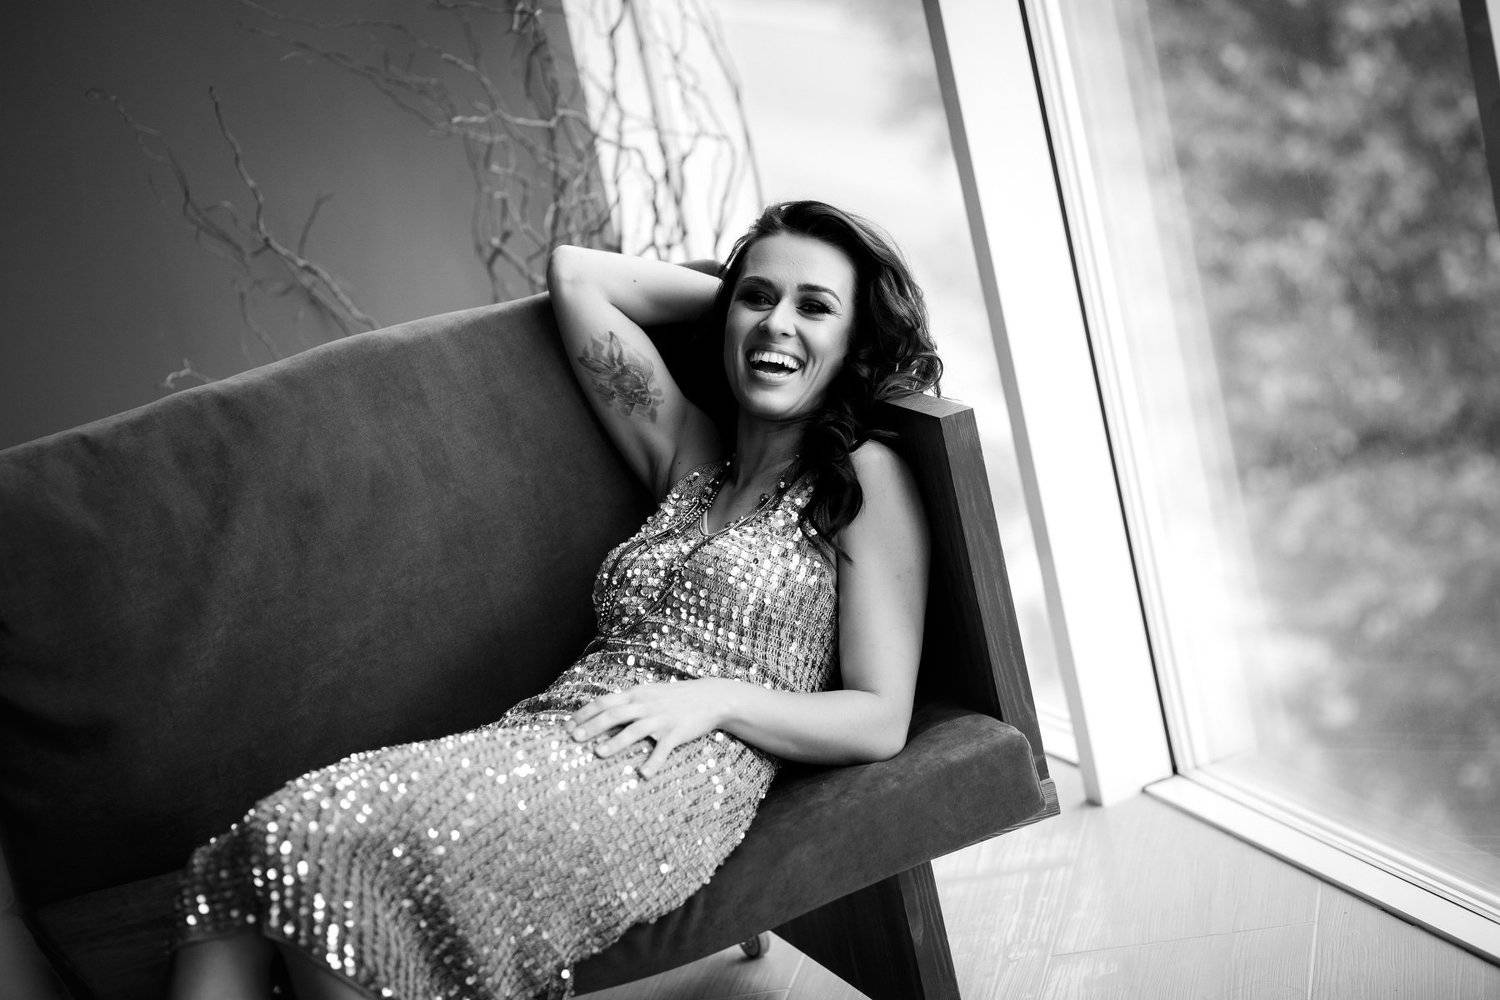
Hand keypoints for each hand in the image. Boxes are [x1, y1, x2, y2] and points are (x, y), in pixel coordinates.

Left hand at [568, 679, 731, 778]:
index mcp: (637, 695)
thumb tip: (603, 711)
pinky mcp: (676, 732)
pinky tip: (643, 774)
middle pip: (614, 714)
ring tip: (599, 753)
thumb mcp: (650, 693)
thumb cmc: (676, 697)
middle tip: (574, 739)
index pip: (605, 702)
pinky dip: (653, 762)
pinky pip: (663, 748)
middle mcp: (646, 705)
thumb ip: (629, 702)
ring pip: (634, 730)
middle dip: (592, 727)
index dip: (585, 713)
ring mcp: (661, 718)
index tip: (567, 725)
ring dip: (616, 741)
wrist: (711, 698)